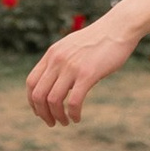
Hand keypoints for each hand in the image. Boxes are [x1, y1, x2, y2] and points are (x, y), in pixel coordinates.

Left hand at [25, 7, 145, 127]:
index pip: (31, 82)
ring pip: (53, 100)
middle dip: (42, 113)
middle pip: (39, 94)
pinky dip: (73, 114)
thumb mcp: (71, 47)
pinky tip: (77, 118)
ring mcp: (71, 67)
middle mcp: (57, 60)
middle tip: (52, 122)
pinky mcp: (87, 74)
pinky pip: (73, 101)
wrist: (118, 28)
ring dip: (57, 116)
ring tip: (65, 122)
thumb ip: (61, 62)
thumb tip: (56, 82)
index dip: (32, 102)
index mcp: (52, 54)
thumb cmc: (98, 40)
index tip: (40, 112)